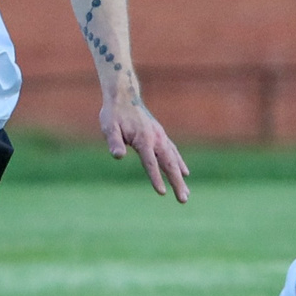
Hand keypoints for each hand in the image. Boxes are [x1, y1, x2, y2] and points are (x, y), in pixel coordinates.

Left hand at [101, 89, 190, 203]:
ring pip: (174, 160)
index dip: (156, 178)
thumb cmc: (114, 114)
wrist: (124, 96)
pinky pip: (173, 152)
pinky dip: (179, 164)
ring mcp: (160, 137)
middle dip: (177, 182)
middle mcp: (156, 138)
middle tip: (183, 200)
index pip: (151, 162)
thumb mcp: (109, 127)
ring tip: (186, 194)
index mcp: (143, 139)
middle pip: (169, 164)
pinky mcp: (161, 136)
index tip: (162, 193)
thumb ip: (114, 141)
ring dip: (180, 178)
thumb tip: (117, 156)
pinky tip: (185, 173)